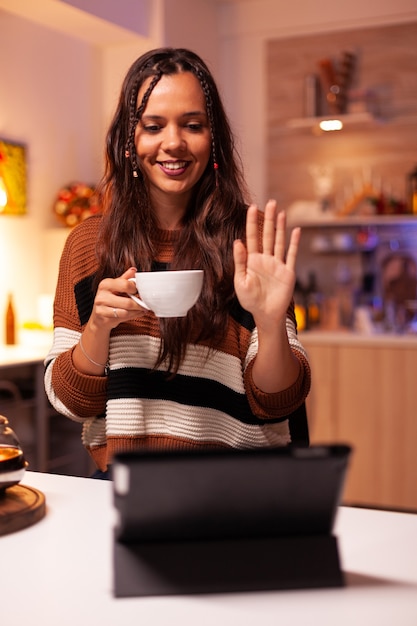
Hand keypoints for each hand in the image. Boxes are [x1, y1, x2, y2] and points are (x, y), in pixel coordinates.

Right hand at [90, 266, 147, 330]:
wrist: (99, 318)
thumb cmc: (109, 300)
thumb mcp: (116, 287)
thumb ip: (125, 279)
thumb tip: (134, 270)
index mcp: (106, 284)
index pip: (125, 285)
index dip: (135, 289)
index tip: (139, 291)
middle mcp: (102, 294)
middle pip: (127, 302)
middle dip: (139, 304)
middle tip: (145, 304)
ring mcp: (101, 307)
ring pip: (126, 311)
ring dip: (137, 311)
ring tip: (142, 309)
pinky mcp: (103, 317)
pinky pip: (122, 317)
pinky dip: (132, 316)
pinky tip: (135, 313)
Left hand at [233, 200, 299, 330]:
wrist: (265, 315)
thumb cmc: (250, 300)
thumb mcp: (240, 281)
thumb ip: (240, 262)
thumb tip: (238, 242)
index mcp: (252, 261)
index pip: (251, 237)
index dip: (251, 222)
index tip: (251, 207)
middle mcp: (265, 259)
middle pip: (267, 235)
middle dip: (268, 219)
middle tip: (270, 202)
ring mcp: (277, 265)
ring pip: (279, 241)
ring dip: (280, 227)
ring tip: (280, 211)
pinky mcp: (288, 272)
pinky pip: (291, 255)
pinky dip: (294, 243)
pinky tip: (295, 230)